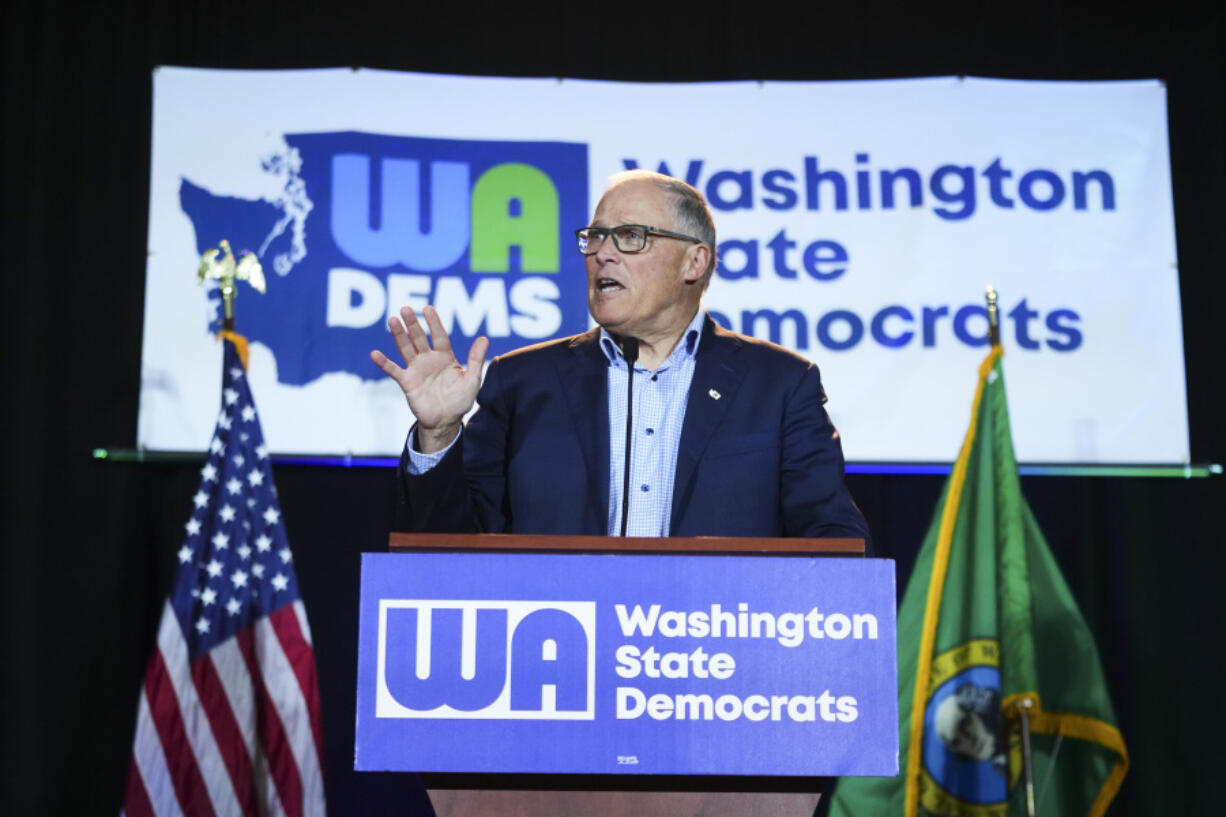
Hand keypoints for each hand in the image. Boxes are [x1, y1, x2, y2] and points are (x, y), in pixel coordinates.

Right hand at [370, 305, 489, 452]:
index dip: (434, 322)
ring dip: (399, 335)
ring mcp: (417, 370)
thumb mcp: (472, 380)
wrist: (446, 421)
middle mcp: (429, 360)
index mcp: (445, 357)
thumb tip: (484, 338)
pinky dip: (384, 363)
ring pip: (406, 348)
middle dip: (413, 323)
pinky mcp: (407, 382)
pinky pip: (394, 370)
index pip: (439, 335)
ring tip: (393, 320)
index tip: (427, 308)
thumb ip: (476, 359)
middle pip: (419, 337)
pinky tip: (375, 354)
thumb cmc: (460, 400)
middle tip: (405, 308)